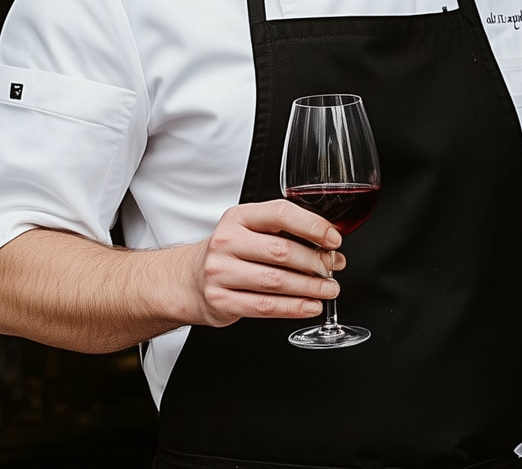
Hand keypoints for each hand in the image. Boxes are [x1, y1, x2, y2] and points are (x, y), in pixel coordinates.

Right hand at [178, 200, 346, 326]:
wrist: (188, 280)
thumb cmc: (229, 253)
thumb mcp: (248, 229)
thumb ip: (283, 231)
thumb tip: (328, 244)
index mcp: (238, 217)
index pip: (280, 214)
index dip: (313, 227)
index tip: (333, 240)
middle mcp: (227, 242)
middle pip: (281, 251)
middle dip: (316, 262)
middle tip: (333, 269)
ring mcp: (221, 273)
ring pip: (276, 282)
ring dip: (310, 287)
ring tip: (329, 289)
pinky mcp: (221, 301)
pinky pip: (265, 306)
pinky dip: (294, 308)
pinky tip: (311, 306)